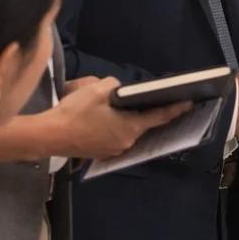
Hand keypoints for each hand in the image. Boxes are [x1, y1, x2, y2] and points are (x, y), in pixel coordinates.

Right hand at [43, 76, 190, 158]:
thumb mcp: (97, 89)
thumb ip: (115, 86)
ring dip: (127, 120)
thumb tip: (119, 92)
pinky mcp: (100, 153)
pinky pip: (114, 138)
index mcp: (131, 127)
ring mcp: (113, 150)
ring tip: (123, 109)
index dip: (175, 109)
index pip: (160, 116)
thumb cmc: (74, 112)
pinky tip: (106, 119)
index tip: (189, 103)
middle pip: (143, 125)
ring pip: (127, 131)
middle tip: (153, 101)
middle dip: (146, 113)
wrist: (49, 135)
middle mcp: (127, 142)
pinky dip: (115, 128)